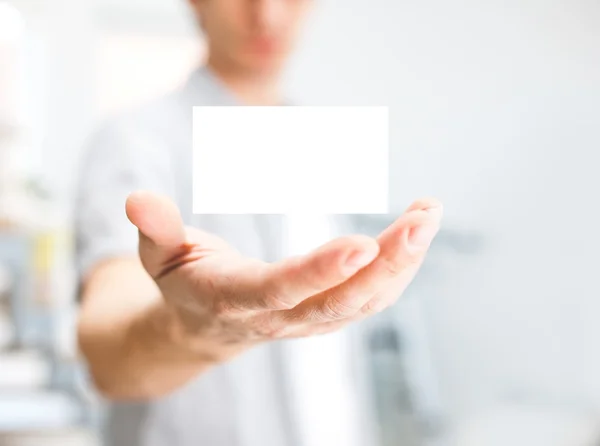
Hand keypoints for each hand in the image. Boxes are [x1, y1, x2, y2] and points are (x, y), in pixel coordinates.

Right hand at [125, 191, 441, 357]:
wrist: (205, 327)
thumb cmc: (183, 283)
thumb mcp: (157, 255)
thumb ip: (154, 228)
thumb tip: (137, 198)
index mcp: (235, 299)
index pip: (281, 289)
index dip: (319, 271)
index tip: (361, 242)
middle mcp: (280, 317)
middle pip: (341, 300)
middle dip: (385, 262)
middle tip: (422, 219)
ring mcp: (309, 320)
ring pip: (365, 301)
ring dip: (403, 261)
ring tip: (429, 214)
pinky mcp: (327, 313)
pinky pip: (371, 298)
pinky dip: (399, 269)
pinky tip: (416, 234)